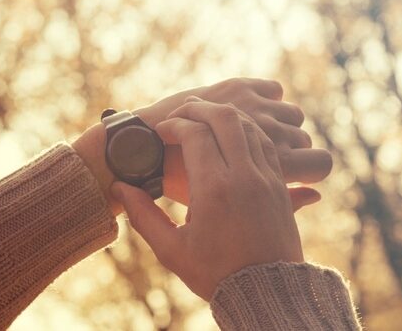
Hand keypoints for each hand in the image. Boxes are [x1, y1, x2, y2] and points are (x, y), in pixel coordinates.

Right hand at [111, 97, 303, 299]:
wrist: (266, 294)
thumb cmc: (215, 274)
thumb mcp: (171, 249)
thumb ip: (143, 215)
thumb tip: (120, 188)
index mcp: (214, 190)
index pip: (195, 133)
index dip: (174, 124)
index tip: (161, 131)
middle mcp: (244, 176)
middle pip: (225, 117)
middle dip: (199, 108)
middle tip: (181, 114)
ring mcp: (267, 178)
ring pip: (249, 126)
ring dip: (224, 116)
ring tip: (204, 121)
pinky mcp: (281, 185)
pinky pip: (266, 144)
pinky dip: (246, 132)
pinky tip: (231, 139)